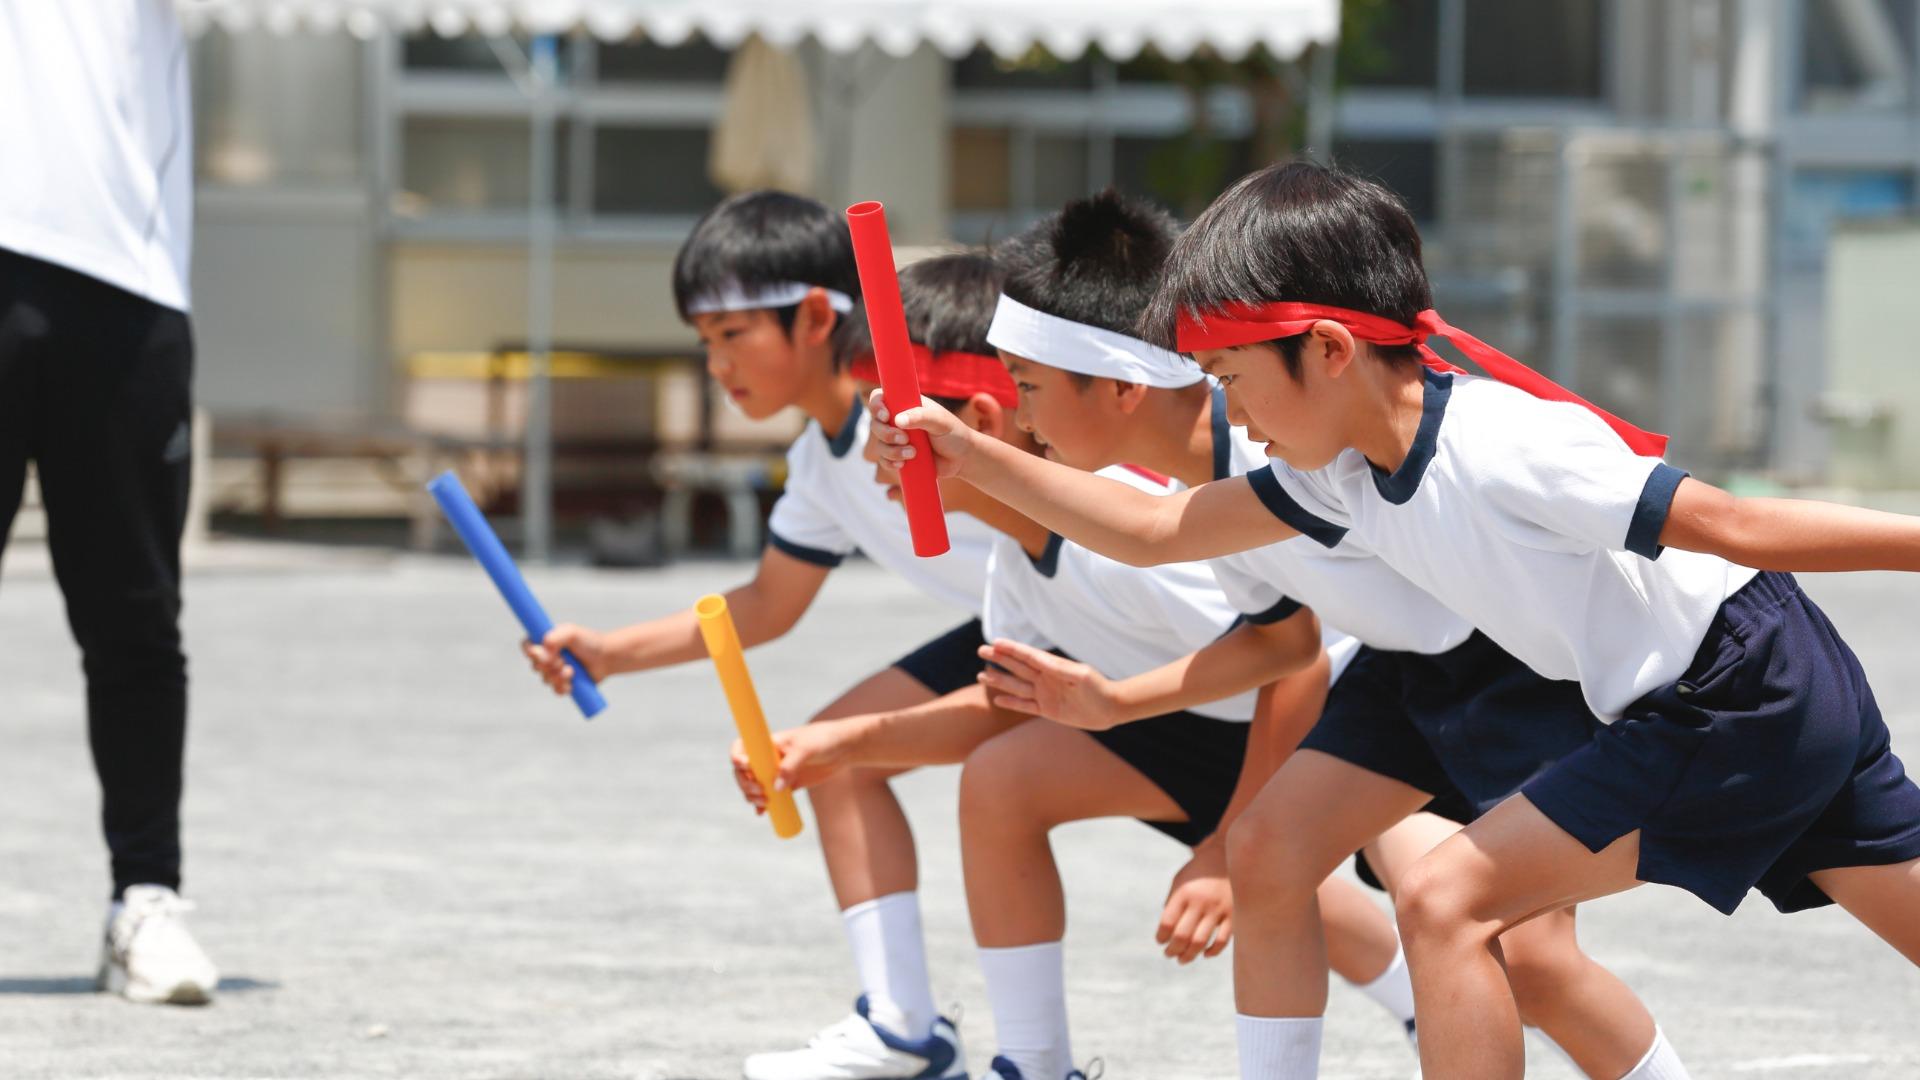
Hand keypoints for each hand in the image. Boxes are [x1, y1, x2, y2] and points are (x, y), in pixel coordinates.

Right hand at [522, 623, 608, 694]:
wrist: (607, 657)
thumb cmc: (590, 642)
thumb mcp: (572, 633)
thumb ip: (557, 636)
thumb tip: (543, 647)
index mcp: (546, 641)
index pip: (527, 646)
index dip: (530, 652)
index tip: (541, 654)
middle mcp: (548, 656)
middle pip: (535, 666)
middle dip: (549, 666)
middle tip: (562, 661)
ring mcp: (555, 671)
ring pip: (545, 679)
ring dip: (558, 677)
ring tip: (572, 671)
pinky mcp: (564, 683)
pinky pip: (555, 690)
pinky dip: (562, 687)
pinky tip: (571, 684)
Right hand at [729, 720, 867, 810]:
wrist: (843, 749)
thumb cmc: (823, 741)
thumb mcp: (807, 749)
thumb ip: (790, 766)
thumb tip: (775, 788)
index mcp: (768, 743)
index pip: (742, 748)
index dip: (738, 758)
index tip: (747, 768)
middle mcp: (768, 757)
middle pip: (743, 772)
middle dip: (745, 784)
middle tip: (760, 792)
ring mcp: (776, 772)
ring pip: (754, 786)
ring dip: (752, 797)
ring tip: (764, 804)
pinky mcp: (787, 784)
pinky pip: (769, 796)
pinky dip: (763, 805)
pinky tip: (763, 813)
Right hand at [867, 388, 975, 478]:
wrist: (962, 459)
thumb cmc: (954, 434)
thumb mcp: (940, 421)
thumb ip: (921, 417)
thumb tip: (897, 420)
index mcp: (906, 405)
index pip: (880, 398)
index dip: (876, 406)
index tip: (886, 417)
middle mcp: (898, 421)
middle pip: (875, 424)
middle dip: (886, 433)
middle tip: (904, 439)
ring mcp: (897, 440)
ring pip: (879, 444)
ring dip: (891, 451)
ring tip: (912, 454)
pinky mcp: (899, 457)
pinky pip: (884, 460)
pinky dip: (890, 463)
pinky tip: (903, 465)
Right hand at [977, 639, 1123, 730]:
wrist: (1110, 708)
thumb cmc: (1099, 688)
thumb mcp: (1081, 675)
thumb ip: (1060, 669)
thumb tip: (1040, 661)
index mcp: (1053, 667)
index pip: (1027, 656)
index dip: (1011, 649)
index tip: (995, 642)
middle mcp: (1045, 678)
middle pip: (1017, 667)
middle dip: (999, 659)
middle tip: (981, 650)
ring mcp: (1045, 694)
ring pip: (1017, 686)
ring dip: (999, 680)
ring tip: (981, 675)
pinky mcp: (1047, 710)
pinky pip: (1024, 705)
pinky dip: (1011, 702)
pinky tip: (997, 698)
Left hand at [1158, 840, 1232, 963]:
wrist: (1229, 856)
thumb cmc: (1199, 871)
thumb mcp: (1180, 880)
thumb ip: (1172, 903)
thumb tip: (1167, 932)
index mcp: (1184, 893)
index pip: (1167, 923)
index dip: (1161, 936)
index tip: (1160, 941)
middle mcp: (1200, 903)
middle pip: (1182, 937)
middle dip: (1172, 950)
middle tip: (1169, 954)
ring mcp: (1218, 910)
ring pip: (1200, 943)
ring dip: (1189, 956)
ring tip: (1182, 959)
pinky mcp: (1233, 916)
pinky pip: (1222, 941)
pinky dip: (1212, 951)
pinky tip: (1205, 954)